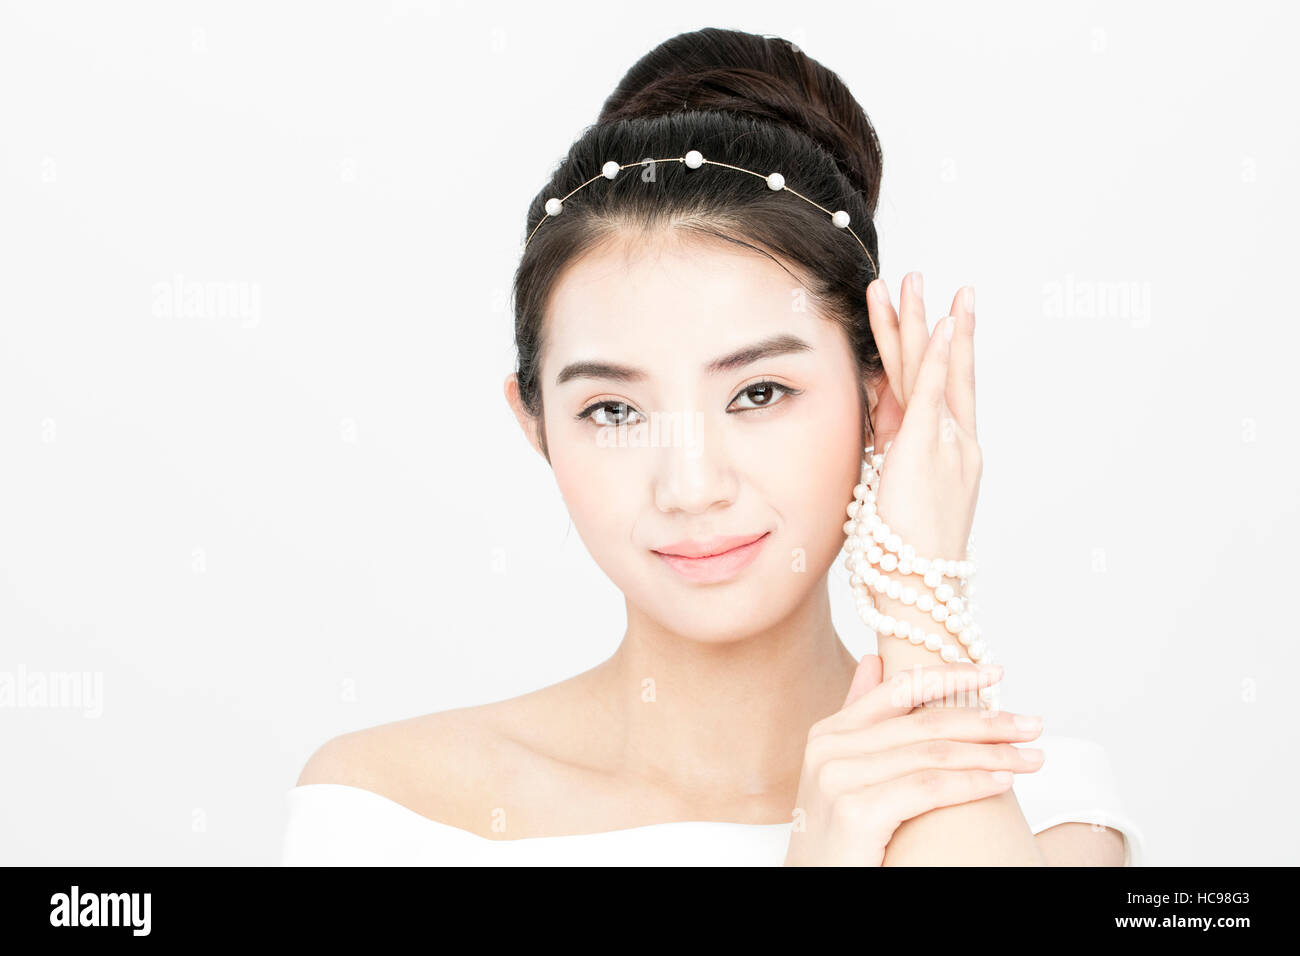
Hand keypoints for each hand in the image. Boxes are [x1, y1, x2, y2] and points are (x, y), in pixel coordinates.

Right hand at [783, 657, 1042, 865]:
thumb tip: (875, 661)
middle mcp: (829, 747)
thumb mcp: (843, 773)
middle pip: (924, 722)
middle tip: (1032, 725)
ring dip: (992, 754)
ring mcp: (838, 778)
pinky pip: (928, 788)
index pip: (899, 689)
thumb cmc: (837, 838)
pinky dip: (972, 783)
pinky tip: (1003, 781)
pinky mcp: (855, 811)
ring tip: (1031, 758)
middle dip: (986, 722)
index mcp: (828, 733)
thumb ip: (860, 719)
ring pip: (932, 754)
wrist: (813, 887)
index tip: (995, 673)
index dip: (950, 677)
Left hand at [865, 273, 979, 559]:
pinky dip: (937, 356)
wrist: (920, 596)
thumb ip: (883, 469)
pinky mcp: (927, 450)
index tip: (924, 319)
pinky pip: (933, 393)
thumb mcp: (889, 504)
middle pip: (938, 369)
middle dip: (929, 322)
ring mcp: (946, 445)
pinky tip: (941, 322)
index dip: (928, 351)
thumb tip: (869, 448)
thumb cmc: (902, 565)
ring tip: (915, 282)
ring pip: (931, 370)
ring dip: (922, 323)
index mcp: (942, 457)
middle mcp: (954, 445)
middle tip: (921, 280)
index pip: (934, 391)